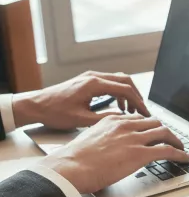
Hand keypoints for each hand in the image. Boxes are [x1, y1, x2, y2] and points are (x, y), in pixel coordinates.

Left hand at [12, 71, 149, 129]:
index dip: (138, 101)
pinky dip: (118, 94)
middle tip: (143, 110)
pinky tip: (118, 107)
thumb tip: (123, 119)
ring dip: (128, 94)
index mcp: (93, 84)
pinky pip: (109, 84)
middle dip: (136, 95)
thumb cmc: (54, 112)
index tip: (144, 112)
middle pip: (125, 80)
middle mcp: (93, 77)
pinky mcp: (87, 81)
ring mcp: (90, 77)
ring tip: (132, 111)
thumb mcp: (81, 119)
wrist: (35, 106)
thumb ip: (105, 118)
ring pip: (118, 81)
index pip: (125, 88)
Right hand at [37, 115, 188, 193]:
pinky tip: (184, 158)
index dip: (150, 126)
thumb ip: (104, 137)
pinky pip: (167, 150)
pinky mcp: (140, 153)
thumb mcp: (90, 139)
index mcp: (113, 120)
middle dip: (166, 131)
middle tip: (171, 139)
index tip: (155, 132)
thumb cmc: (74, 160)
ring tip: (181, 148)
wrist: (70, 168)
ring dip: (176, 141)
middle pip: (155, 123)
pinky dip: (179, 153)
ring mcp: (134, 138)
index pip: (139, 119)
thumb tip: (111, 146)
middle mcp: (126, 125)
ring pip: (164, 134)